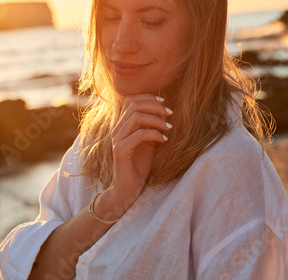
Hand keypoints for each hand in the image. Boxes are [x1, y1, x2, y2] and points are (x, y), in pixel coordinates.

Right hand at [101, 94, 172, 216]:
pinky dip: (154, 134)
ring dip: (156, 119)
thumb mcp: (148, 142)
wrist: (128, 189)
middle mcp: (117, 129)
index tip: (164, 102)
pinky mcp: (121, 150)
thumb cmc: (139, 165)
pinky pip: (139, 135)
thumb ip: (152, 126)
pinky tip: (164, 140)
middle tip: (170, 113)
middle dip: (154, 106)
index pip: (131, 100)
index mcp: (122, 125)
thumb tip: (164, 111)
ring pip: (136, 117)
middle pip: (134, 105)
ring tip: (168, 127)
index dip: (148, 97)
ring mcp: (117, 139)